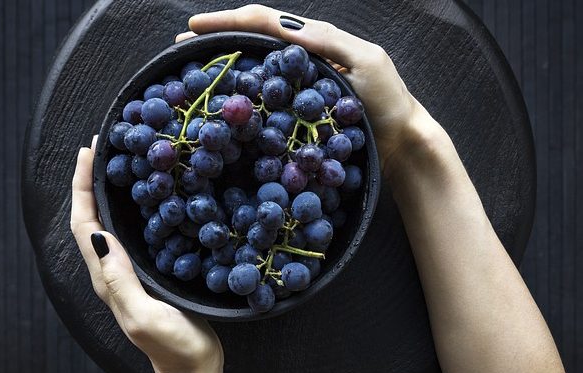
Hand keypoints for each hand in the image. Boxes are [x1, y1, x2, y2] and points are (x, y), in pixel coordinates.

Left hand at [70, 136, 222, 372]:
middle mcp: (113, 270)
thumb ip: (119, 278)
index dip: (82, 187)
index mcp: (106, 277)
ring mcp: (130, 271)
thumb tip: (99, 233)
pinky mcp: (149, 272)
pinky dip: (131, 209)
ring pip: (110, 223)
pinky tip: (149, 197)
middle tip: (102, 148)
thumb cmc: (171, 344)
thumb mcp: (143, 314)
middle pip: (91, 218)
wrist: (192, 366)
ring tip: (120, 163)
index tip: (89, 153)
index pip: (84, 224)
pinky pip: (132, 233)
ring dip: (107, 192)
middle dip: (90, 182)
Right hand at [175, 4, 443, 176]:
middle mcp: (303, 59)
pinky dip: (243, 98)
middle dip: (216, 39)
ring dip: (223, 66)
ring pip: (256, 69)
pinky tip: (227, 106)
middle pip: (252, 41)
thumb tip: (286, 30)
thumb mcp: (366, 62)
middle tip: (180, 47)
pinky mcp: (300, 112)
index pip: (265, 22)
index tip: (194, 28)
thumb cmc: (389, 102)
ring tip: (192, 73)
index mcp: (316, 41)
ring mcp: (300, 86)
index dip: (228, 22)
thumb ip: (329, 44)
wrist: (402, 141)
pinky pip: (267, 101)